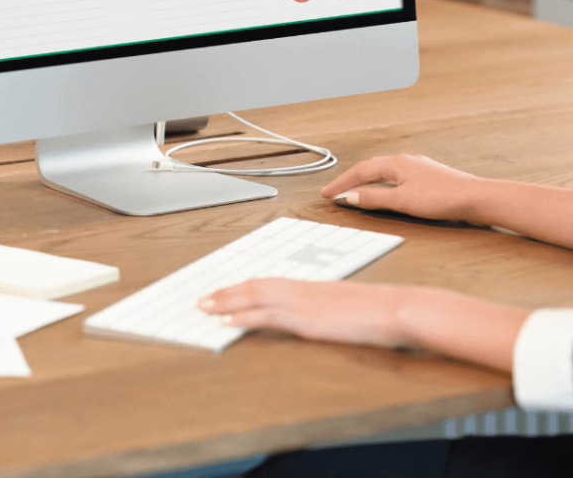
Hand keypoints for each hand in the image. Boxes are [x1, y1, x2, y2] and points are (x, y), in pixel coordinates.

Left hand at [198, 279, 527, 372]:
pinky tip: (227, 321)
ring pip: (254, 297)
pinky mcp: (305, 319)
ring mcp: (303, 302)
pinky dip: (243, 317)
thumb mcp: (350, 307)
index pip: (270, 281)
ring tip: (205, 307)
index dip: (244, 286)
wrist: (398, 308)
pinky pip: (266, 316)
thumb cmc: (382, 310)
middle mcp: (302, 289)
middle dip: (227, 291)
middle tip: (203, 297)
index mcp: (312, 285)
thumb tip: (323, 316)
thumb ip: (331, 308)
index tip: (226, 289)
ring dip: (227, 302)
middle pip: (255, 285)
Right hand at [320, 154, 484, 222]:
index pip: (360, 171)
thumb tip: (351, 197)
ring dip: (368, 182)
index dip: (342, 183)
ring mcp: (419, 168)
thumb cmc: (443, 198)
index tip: (327, 193)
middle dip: (352, 180)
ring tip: (357, 193)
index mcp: (396, 163)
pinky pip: (399, 178)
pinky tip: (389, 193)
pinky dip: (385, 185)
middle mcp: (406, 160)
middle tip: (337, 192)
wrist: (478, 198)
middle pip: (371, 168)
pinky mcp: (430, 177)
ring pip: (386, 172)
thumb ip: (374, 199)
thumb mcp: (402, 201)